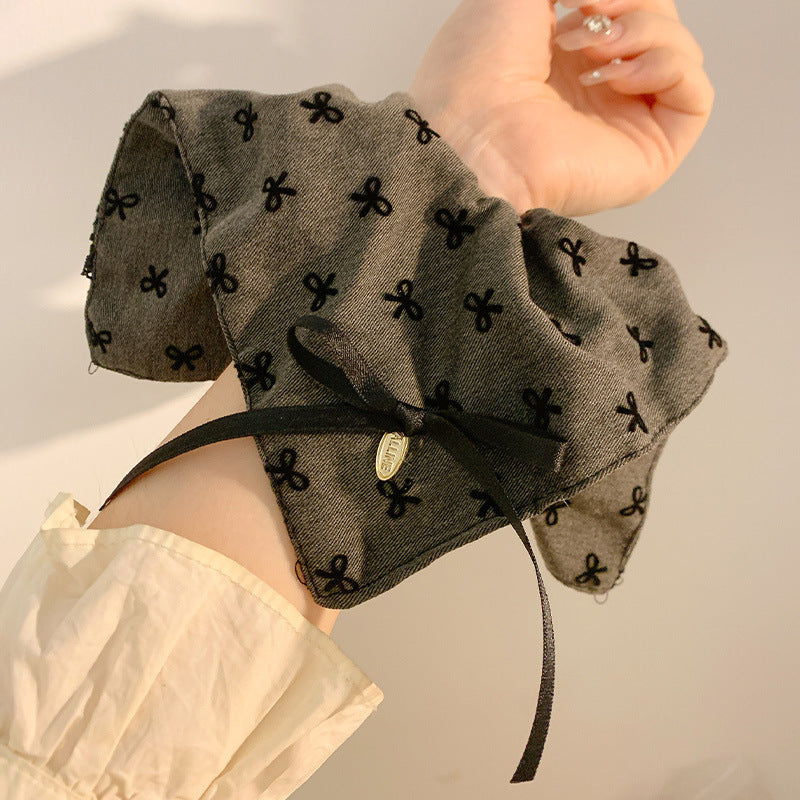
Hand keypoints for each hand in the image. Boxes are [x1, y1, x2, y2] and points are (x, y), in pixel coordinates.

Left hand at [407, 0, 713, 216]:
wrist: (469, 135)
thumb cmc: (474, 70)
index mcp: (568, 55)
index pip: (630, 6)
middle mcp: (600, 89)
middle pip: (660, 22)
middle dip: (631, 2)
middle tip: (583, 16)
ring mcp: (627, 122)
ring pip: (681, 52)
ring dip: (646, 30)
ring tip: (593, 50)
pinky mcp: (649, 154)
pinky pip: (697, 95)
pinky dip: (669, 66)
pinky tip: (620, 75)